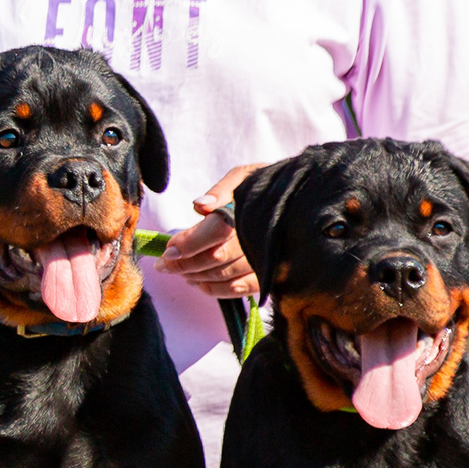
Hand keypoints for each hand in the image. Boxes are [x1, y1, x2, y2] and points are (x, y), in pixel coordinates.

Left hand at [159, 163, 263, 299]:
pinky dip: (216, 290)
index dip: (188, 243)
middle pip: (215, 258)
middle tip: (165, 265)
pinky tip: (201, 284)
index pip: (214, 232)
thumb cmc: (268, 185)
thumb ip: (222, 189)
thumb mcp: (244, 176)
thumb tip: (199, 206)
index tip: (168, 249)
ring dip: (197, 277)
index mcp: (250, 212)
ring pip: (225, 277)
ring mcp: (267, 261)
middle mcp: (259, 239)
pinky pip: (240, 290)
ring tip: (180, 272)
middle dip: (184, 264)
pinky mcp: (272, 276)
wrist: (303, 200)